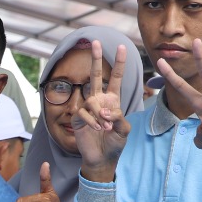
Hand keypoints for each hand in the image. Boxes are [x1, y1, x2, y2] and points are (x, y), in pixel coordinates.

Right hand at [74, 41, 130, 180]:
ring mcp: (87, 109)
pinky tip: (98, 129)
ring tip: (106, 127)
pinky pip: (84, 114)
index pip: (115, 79)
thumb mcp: (124, 130)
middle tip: (95, 42)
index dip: (119, 64)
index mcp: (112, 101)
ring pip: (91, 101)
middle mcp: (98, 101)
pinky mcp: (78, 119)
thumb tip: (106, 111)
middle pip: (95, 76)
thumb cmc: (115, 143)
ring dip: (100, 114)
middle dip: (96, 59)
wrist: (102, 159)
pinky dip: (93, 122)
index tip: (122, 47)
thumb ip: (119, 118)